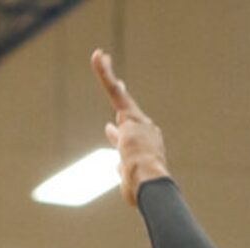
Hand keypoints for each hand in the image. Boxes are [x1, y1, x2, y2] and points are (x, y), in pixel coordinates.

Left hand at [91, 53, 169, 205]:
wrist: (151, 182)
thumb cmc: (143, 189)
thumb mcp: (129, 181)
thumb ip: (122, 170)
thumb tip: (116, 164)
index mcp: (145, 146)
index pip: (129, 135)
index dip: (118, 131)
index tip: (111, 126)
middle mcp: (145, 129)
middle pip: (126, 109)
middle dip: (116, 91)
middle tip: (111, 77)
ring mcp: (137, 122)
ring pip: (117, 94)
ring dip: (105, 74)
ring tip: (98, 56)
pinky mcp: (127, 116)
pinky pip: (113, 91)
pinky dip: (104, 73)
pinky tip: (98, 56)